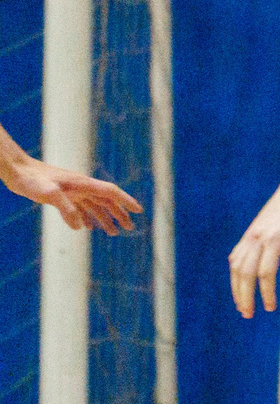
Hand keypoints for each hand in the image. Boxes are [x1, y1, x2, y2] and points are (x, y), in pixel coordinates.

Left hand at [2, 158, 139, 232]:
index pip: (111, 192)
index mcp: (83, 184)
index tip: (138, 211)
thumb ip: (66, 209)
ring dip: (104, 218)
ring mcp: (72, 191)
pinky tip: (86, 227)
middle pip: (106, 201)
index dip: (126, 201)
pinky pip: (79, 208)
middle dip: (119, 214)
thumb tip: (80, 228)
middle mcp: (81, 187)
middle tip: (129, 228)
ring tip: (113, 232)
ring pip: (94, 206)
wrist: (17, 171)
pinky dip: (86, 218)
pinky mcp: (61, 195)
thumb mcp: (49, 193)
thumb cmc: (32, 179)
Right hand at [228, 175, 279, 315]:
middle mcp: (256, 237)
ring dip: (236, 286)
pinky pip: (236, 256)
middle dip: (244, 295)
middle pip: (244, 272)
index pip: (265, 272)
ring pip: (236, 265)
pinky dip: (235, 271)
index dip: (266, 292)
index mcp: (272, 238)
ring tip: (241, 304)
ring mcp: (250, 235)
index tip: (270, 308)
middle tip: (248, 314)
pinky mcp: (250, 233)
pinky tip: (238, 282)